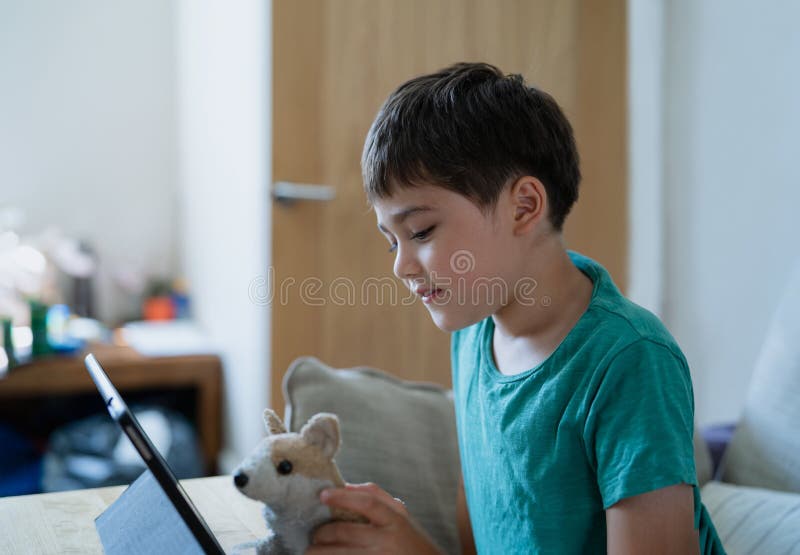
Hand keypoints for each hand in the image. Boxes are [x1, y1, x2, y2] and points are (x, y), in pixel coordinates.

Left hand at [307, 482, 442, 553]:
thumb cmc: (410, 541)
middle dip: (323, 533)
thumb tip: (347, 486)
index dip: (343, 496)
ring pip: (339, 554)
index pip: (368, 503)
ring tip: (310, 551)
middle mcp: (386, 541)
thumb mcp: (401, 515)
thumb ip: (378, 497)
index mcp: (394, 520)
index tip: (323, 494)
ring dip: (319, 552)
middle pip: (346, 532)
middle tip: (314, 533)